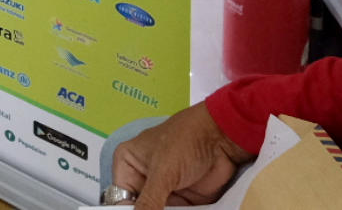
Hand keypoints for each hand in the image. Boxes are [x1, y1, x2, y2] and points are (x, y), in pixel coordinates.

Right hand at [110, 103, 248, 207]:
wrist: (223, 138)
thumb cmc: (188, 138)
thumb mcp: (163, 172)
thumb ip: (148, 201)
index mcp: (128, 163)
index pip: (118, 198)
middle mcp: (144, 178)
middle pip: (137, 208)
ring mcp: (164, 190)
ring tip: (175, 208)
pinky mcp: (184, 200)